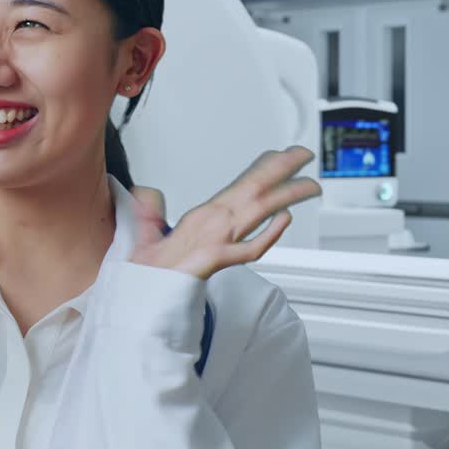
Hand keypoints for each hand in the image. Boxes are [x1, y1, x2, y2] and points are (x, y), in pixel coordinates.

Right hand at [130, 146, 320, 279]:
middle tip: (303, 154)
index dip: (261, 169)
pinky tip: (284, 220)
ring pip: (257, 210)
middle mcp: (212, 222)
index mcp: (201, 216)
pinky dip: (269, 233)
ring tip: (309, 184)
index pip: (238, 186)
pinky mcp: (215, 259)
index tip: (278, 157)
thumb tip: (148, 193)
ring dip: (286, 194)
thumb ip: (151, 210)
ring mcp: (216, 240)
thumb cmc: (147, 271)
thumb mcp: (147, 232)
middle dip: (281, 168)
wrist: (138, 294)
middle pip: (253, 189)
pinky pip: (249, 247)